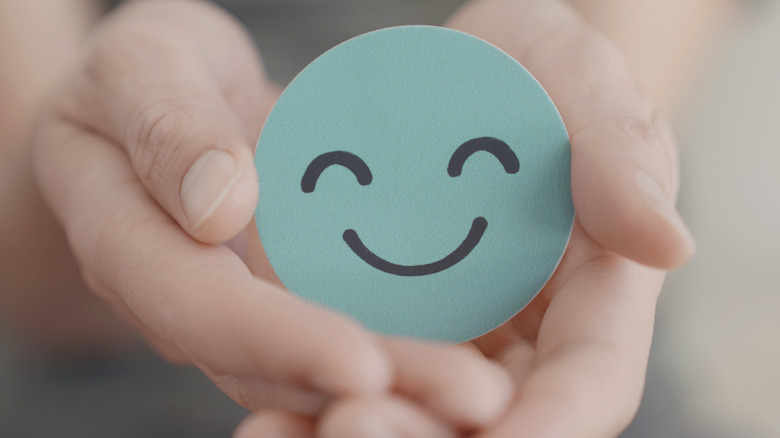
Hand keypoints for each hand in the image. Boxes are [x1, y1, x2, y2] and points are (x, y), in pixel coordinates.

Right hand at [32, 0, 513, 428]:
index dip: (276, 340)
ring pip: (308, 370)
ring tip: (483, 392)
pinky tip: (467, 353)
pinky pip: (340, 330)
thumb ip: (165, 125)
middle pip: (268, 367)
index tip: (358, 361)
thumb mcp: (141, 66)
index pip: (199, 308)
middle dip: (368, 386)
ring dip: (399, 386)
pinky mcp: (282, 294)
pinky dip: (399, 351)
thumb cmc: (143, 78)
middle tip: (470, 396)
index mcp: (128, 243)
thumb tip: (219, 205)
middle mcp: (184, 298)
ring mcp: (239, 304)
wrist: (160, 107)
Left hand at [238, 0, 694, 436]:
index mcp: (594, 289)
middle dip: (429, 437)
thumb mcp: (575, 77)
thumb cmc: (528, 64)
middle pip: (492, 419)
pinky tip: (265, 417)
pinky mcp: (390, 320)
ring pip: (420, 411)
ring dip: (360, 430)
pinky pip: (356, 376)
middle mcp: (527, 331)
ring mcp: (455, 333)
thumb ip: (618, 151)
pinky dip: (313, 401)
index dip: (548, 426)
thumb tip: (671, 246)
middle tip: (351, 424)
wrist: (452, 69)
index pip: (587, 380)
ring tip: (284, 430)